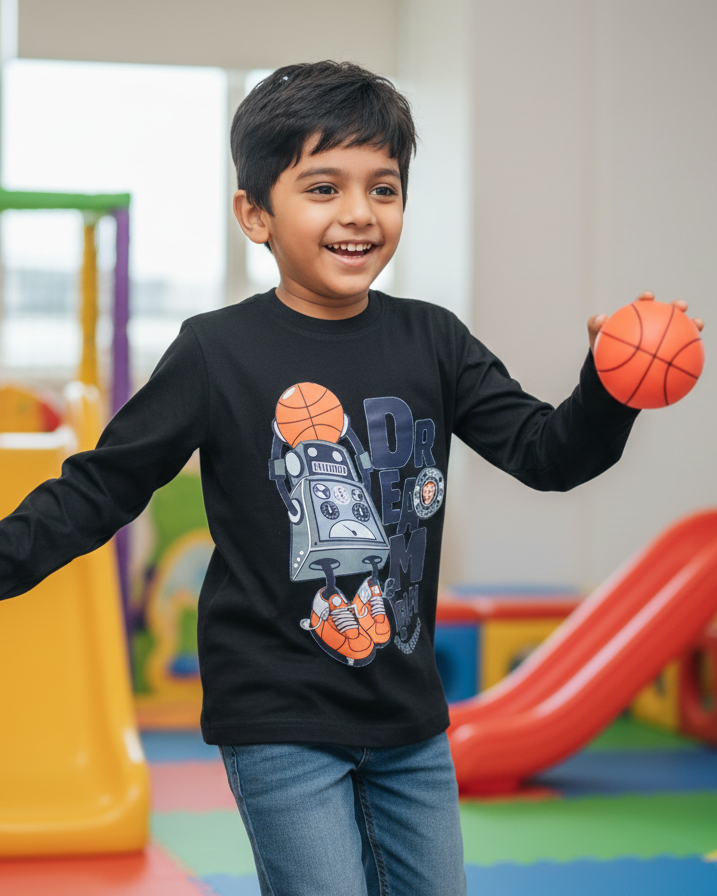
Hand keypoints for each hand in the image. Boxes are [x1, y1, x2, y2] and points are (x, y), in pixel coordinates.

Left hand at [588, 291, 704, 353]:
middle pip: (669, 313)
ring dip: (692, 326)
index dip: (645, 298)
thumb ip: (595, 325)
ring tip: (699, 324)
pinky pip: (679, 356)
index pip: (642, 304)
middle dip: (676, 307)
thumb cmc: (605, 350)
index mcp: (637, 317)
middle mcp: (654, 325)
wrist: (613, 370)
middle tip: (680, 306)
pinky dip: (686, 357)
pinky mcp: (669, 355)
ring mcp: (664, 339)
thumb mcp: (596, 337)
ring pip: (681, 331)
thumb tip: (601, 318)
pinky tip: (694, 360)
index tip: (647, 297)